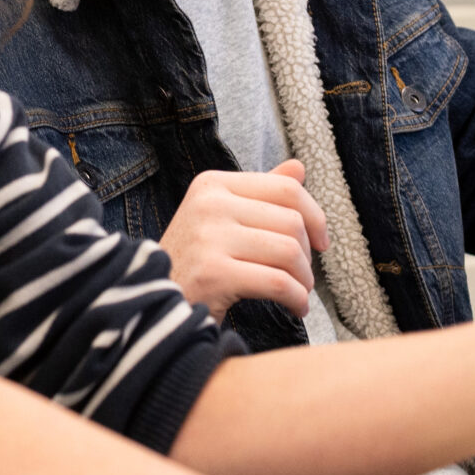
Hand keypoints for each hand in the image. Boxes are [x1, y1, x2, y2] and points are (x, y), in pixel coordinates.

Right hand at [157, 162, 327, 320]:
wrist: (152, 305)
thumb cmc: (194, 264)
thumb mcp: (222, 220)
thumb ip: (261, 194)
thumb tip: (299, 167)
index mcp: (212, 184)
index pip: (286, 189)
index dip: (315, 217)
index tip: (322, 243)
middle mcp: (208, 204)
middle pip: (292, 222)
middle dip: (308, 256)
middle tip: (303, 277)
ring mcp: (208, 237)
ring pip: (289, 252)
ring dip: (304, 280)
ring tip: (299, 294)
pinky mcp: (212, 273)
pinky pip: (278, 282)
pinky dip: (296, 298)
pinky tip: (295, 307)